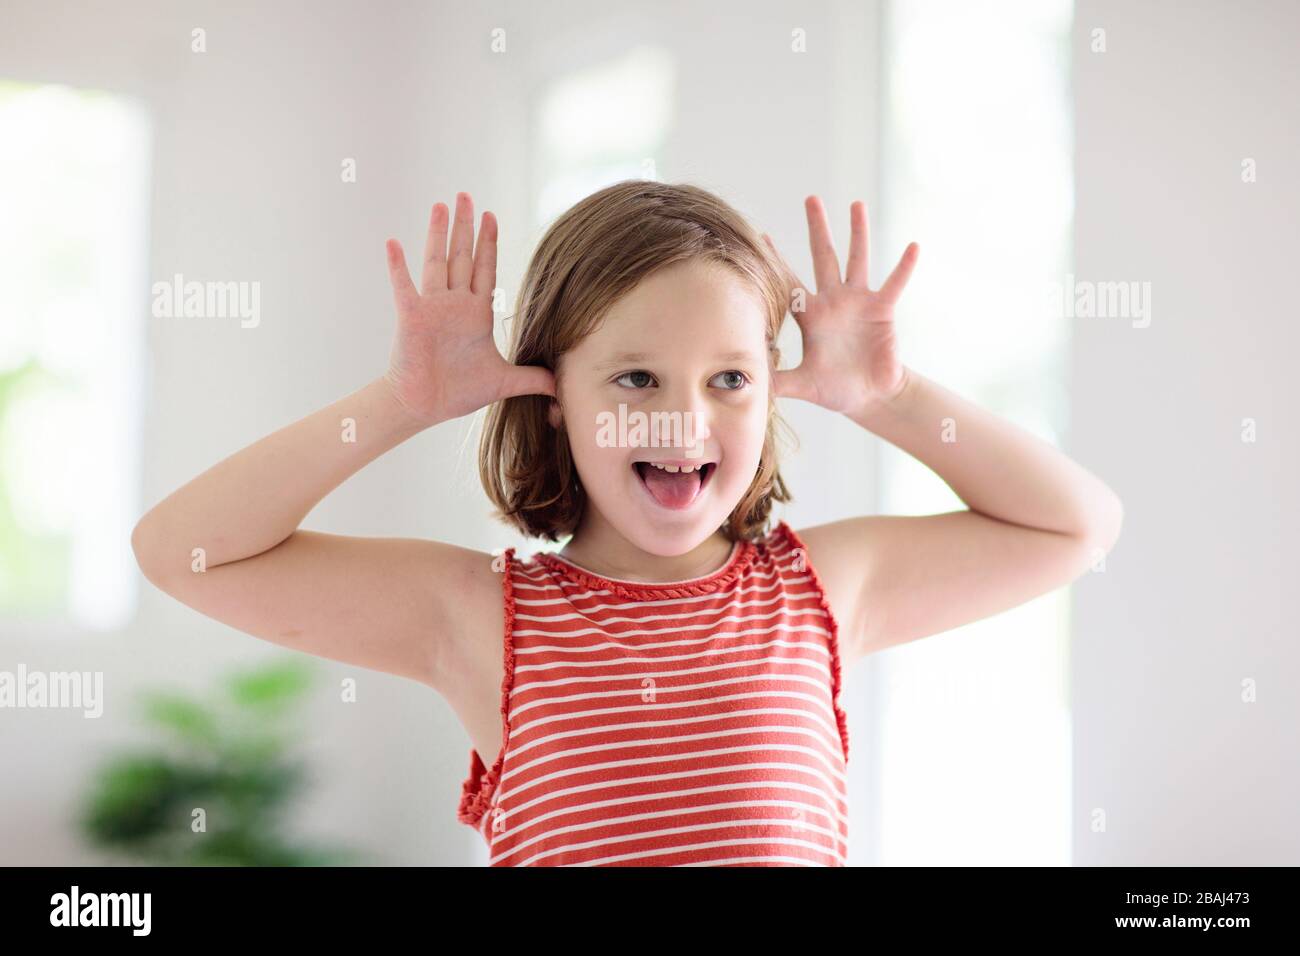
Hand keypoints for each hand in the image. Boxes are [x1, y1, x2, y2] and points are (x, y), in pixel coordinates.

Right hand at [383, 192, 555, 423]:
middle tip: (466, 196)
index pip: (485, 270)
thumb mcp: (504, 382)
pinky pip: (404, 286)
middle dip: (465, 227)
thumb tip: (561, 386)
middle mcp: (454, 304)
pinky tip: (393, 242)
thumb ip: (532, 379)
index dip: (489, 243)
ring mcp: (432, 307)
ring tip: (440, 206)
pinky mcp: (411, 317)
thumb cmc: (458, 392)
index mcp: (476, 314)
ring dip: (437, 234)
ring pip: (436, 262)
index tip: (491, 216)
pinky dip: (397, 265)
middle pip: (462, 257)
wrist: (425, 406)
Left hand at [766, 196, 918, 415]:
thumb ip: (775, 380)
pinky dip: (903, 267)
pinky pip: (894, 284)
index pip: (789, 283)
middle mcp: (834, 301)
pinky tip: (912, 246)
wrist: (868, 396)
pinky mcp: (883, 310)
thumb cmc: (833, 388)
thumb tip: (745, 381)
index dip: (776, 262)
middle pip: (824, 257)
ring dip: (858, 233)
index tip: (760, 236)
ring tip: (856, 205)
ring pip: (858, 260)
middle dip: (817, 229)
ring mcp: (860, 302)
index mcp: (811, 315)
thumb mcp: (801, 385)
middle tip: (811, 198)